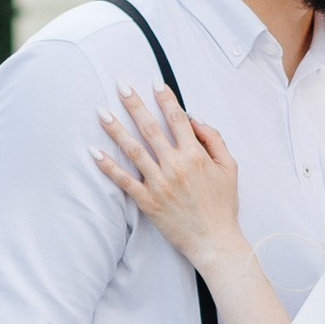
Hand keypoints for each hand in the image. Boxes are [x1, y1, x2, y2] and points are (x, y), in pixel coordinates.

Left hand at [94, 85, 245, 269]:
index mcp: (195, 155)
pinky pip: (124, 180)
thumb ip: (214, 139)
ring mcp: (159, 183)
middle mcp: (175, 166)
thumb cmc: (223, 205)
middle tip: (121, 85)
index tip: (154, 82)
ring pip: (133, 150)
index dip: (165, 98)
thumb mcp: (229, 167)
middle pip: (150, 128)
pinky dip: (109, 166)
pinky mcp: (147, 201)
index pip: (177, 119)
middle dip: (134, 104)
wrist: (214, 241)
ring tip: (101, 112)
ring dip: (116, 129)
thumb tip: (194, 120)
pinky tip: (95, 152)